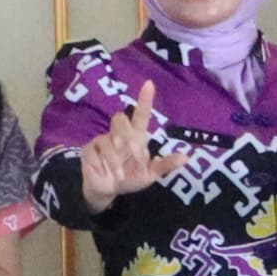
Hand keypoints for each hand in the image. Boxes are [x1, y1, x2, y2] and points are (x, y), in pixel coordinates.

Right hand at [74, 92, 166, 211]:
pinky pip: (98, 151)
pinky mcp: (90, 149)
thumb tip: (186, 157)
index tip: (149, 84)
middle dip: (129, 136)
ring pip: (109, 138)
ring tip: (122, 174)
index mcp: (136, 137)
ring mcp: (103, 140)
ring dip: (118, 157)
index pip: (141, 114)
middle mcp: (119, 134)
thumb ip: (165, 165)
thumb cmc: (130, 178)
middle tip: (136, 155)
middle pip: (120, 119)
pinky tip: (111, 174)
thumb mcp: (150, 175)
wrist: (109, 191)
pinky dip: (107, 164)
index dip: (144, 100)